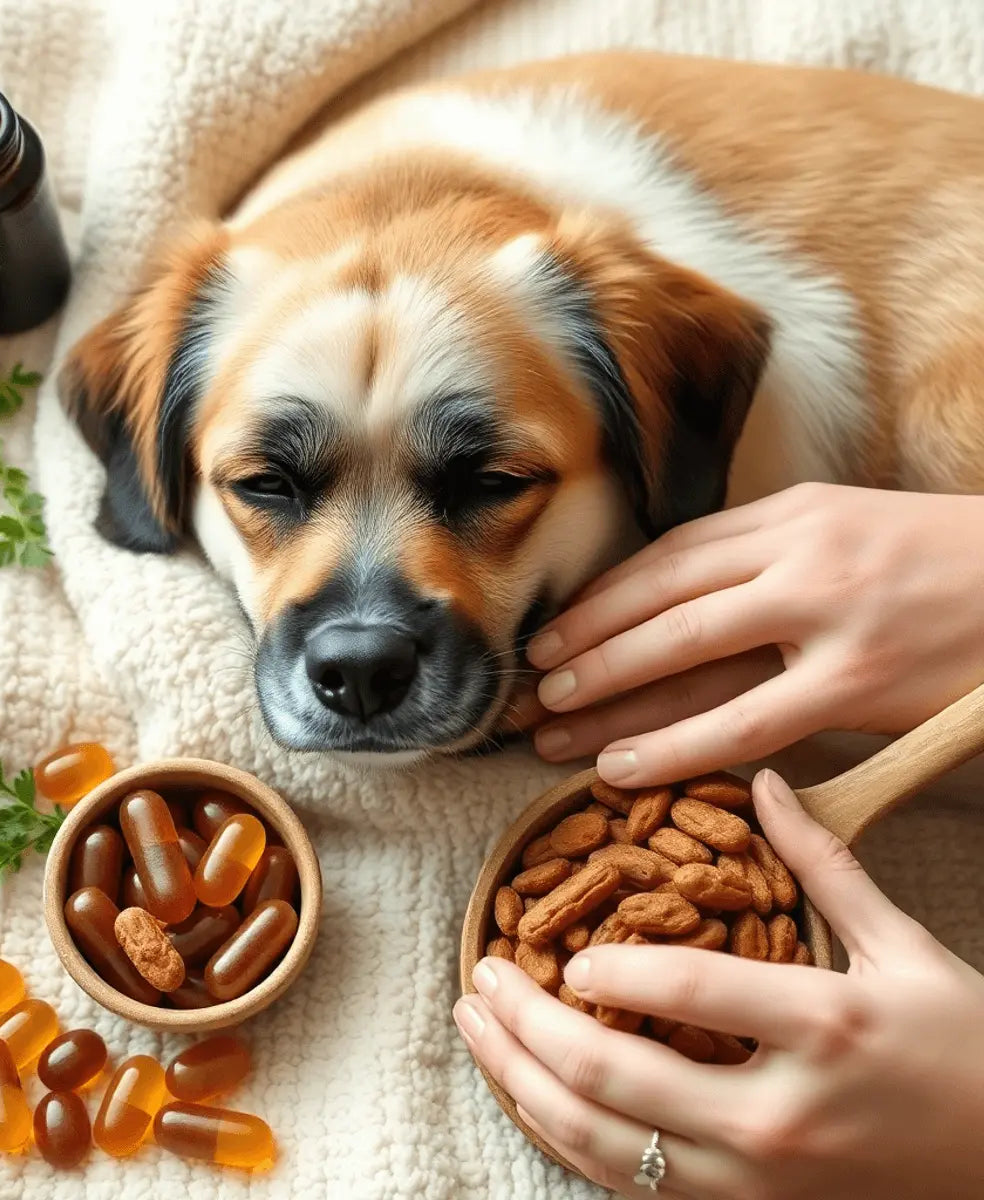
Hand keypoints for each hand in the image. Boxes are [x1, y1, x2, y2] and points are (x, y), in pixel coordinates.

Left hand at [453, 770, 983, 1199]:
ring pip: (606, 1141)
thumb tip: (762, 783)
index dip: (611, 963)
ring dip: (522, 1083)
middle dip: (528, 1025)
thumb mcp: (904, 944)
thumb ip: (823, 862)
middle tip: (482, 974)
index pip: (687, 990)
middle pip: (617, 1074)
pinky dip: (566, 1135)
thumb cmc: (966, 1045)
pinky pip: (631, 1180)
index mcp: (822, 1024)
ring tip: (477, 1029)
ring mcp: (758, 1175)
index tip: (565, 945)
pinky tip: (528, 1093)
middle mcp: (779, 1109)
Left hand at [526, 484, 983, 786]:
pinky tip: (622, 767)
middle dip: (585, 641)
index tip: (552, 630)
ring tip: (551, 723)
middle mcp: (798, 552)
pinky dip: (676, 746)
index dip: (601, 596)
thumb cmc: (941, 565)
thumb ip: (767, 558)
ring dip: (608, 690)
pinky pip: (745, 722)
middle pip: (660, 598)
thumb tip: (682, 601)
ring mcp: (827, 613)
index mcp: (791, 513)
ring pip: (687, 652)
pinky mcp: (858, 681)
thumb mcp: (849, 532)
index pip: (667, 555)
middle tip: (530, 681)